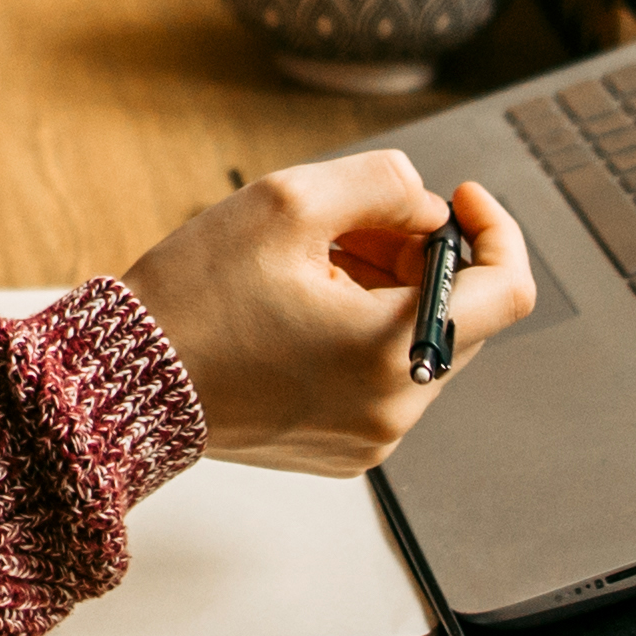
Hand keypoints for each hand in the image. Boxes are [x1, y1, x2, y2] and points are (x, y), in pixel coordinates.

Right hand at [119, 151, 535, 476]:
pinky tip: (299, 312)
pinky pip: (382, 380)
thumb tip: (429, 206)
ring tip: (311, 268)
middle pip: (456, 313)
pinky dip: (360, 336)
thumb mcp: (288, 202)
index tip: (457, 200)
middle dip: (416, 256)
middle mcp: (395, 408)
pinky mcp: (343, 451)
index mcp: (391, 351)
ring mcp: (370, 438)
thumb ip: (382, 184)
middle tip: (348, 227)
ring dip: (385, 294)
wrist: (126, 384)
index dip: (495, 230)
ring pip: (417, 344)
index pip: (509, 291)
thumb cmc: (196, 296)